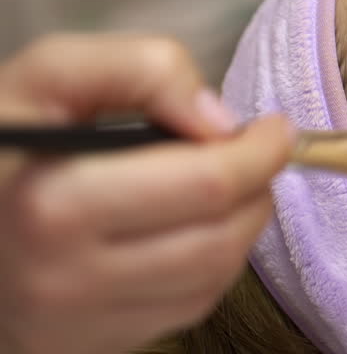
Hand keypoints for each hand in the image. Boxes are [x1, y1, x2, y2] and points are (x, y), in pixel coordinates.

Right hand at [0, 33, 292, 353]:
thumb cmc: (8, 142)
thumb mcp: (51, 76)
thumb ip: (140, 70)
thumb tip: (219, 119)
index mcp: (55, 203)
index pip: (207, 184)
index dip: (259, 151)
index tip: (272, 127)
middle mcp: (66, 276)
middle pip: (221, 236)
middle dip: (259, 186)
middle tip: (260, 152)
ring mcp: (80, 321)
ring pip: (215, 276)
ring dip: (245, 223)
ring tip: (231, 182)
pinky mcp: (91, 344)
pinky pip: (192, 306)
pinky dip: (215, 260)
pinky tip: (196, 224)